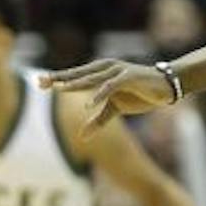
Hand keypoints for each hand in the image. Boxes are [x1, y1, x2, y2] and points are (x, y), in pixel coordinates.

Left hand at [40, 61, 174, 134]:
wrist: (166, 86)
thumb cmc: (140, 93)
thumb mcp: (116, 109)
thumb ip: (98, 120)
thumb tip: (82, 137)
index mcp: (100, 72)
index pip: (75, 76)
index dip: (57, 78)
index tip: (39, 82)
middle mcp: (106, 68)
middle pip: (78, 74)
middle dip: (59, 78)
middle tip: (41, 82)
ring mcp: (117, 71)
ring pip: (91, 78)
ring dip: (75, 84)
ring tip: (59, 89)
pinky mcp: (128, 77)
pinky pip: (110, 86)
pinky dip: (99, 95)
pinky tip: (88, 104)